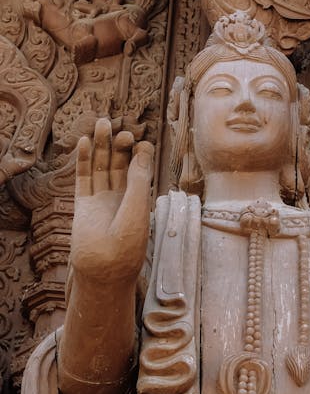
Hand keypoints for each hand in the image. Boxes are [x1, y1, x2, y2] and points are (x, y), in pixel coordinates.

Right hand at [70, 117, 153, 283]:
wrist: (104, 270)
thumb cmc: (126, 244)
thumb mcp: (136, 208)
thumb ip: (138, 179)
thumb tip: (143, 150)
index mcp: (139, 199)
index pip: (139, 169)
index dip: (140, 154)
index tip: (142, 141)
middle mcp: (120, 197)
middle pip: (120, 164)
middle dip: (121, 146)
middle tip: (124, 131)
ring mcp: (101, 199)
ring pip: (101, 166)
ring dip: (102, 145)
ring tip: (102, 123)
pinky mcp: (83, 204)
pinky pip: (83, 177)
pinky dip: (83, 159)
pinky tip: (84, 141)